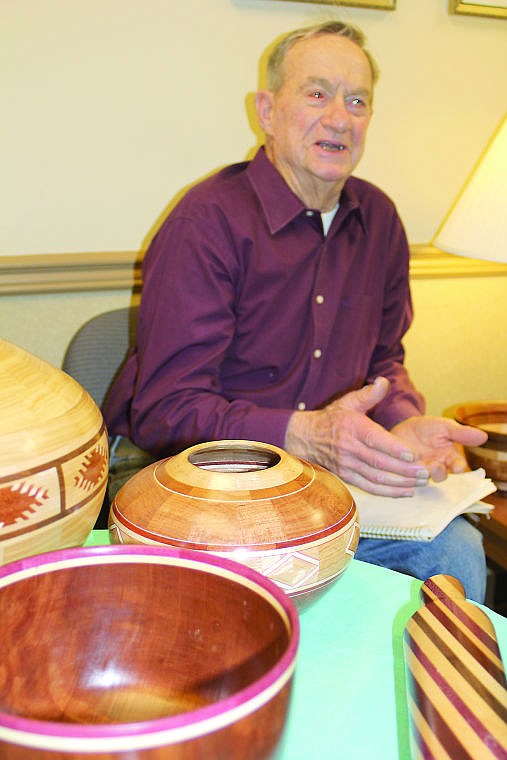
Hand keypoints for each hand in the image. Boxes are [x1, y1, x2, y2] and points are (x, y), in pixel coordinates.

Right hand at [284, 377, 431, 496]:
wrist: (305, 438)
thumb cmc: (331, 419)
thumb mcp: (348, 402)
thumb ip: (369, 394)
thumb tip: (384, 381)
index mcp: (353, 428)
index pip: (374, 439)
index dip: (393, 448)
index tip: (412, 455)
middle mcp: (349, 448)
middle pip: (379, 462)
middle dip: (404, 470)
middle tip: (426, 472)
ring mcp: (347, 465)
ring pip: (376, 478)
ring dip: (400, 483)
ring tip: (420, 483)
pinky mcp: (347, 477)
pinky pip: (369, 487)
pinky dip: (388, 492)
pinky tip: (405, 492)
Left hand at [390, 416, 486, 481]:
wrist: (402, 428)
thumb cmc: (426, 428)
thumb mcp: (444, 426)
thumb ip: (460, 433)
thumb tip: (483, 436)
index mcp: (450, 457)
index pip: (458, 466)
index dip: (458, 468)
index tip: (457, 467)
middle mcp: (437, 468)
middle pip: (441, 476)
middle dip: (438, 472)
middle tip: (434, 466)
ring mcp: (420, 472)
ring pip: (423, 479)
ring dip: (420, 473)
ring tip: (415, 464)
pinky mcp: (404, 474)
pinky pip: (405, 480)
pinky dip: (403, 475)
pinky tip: (400, 467)